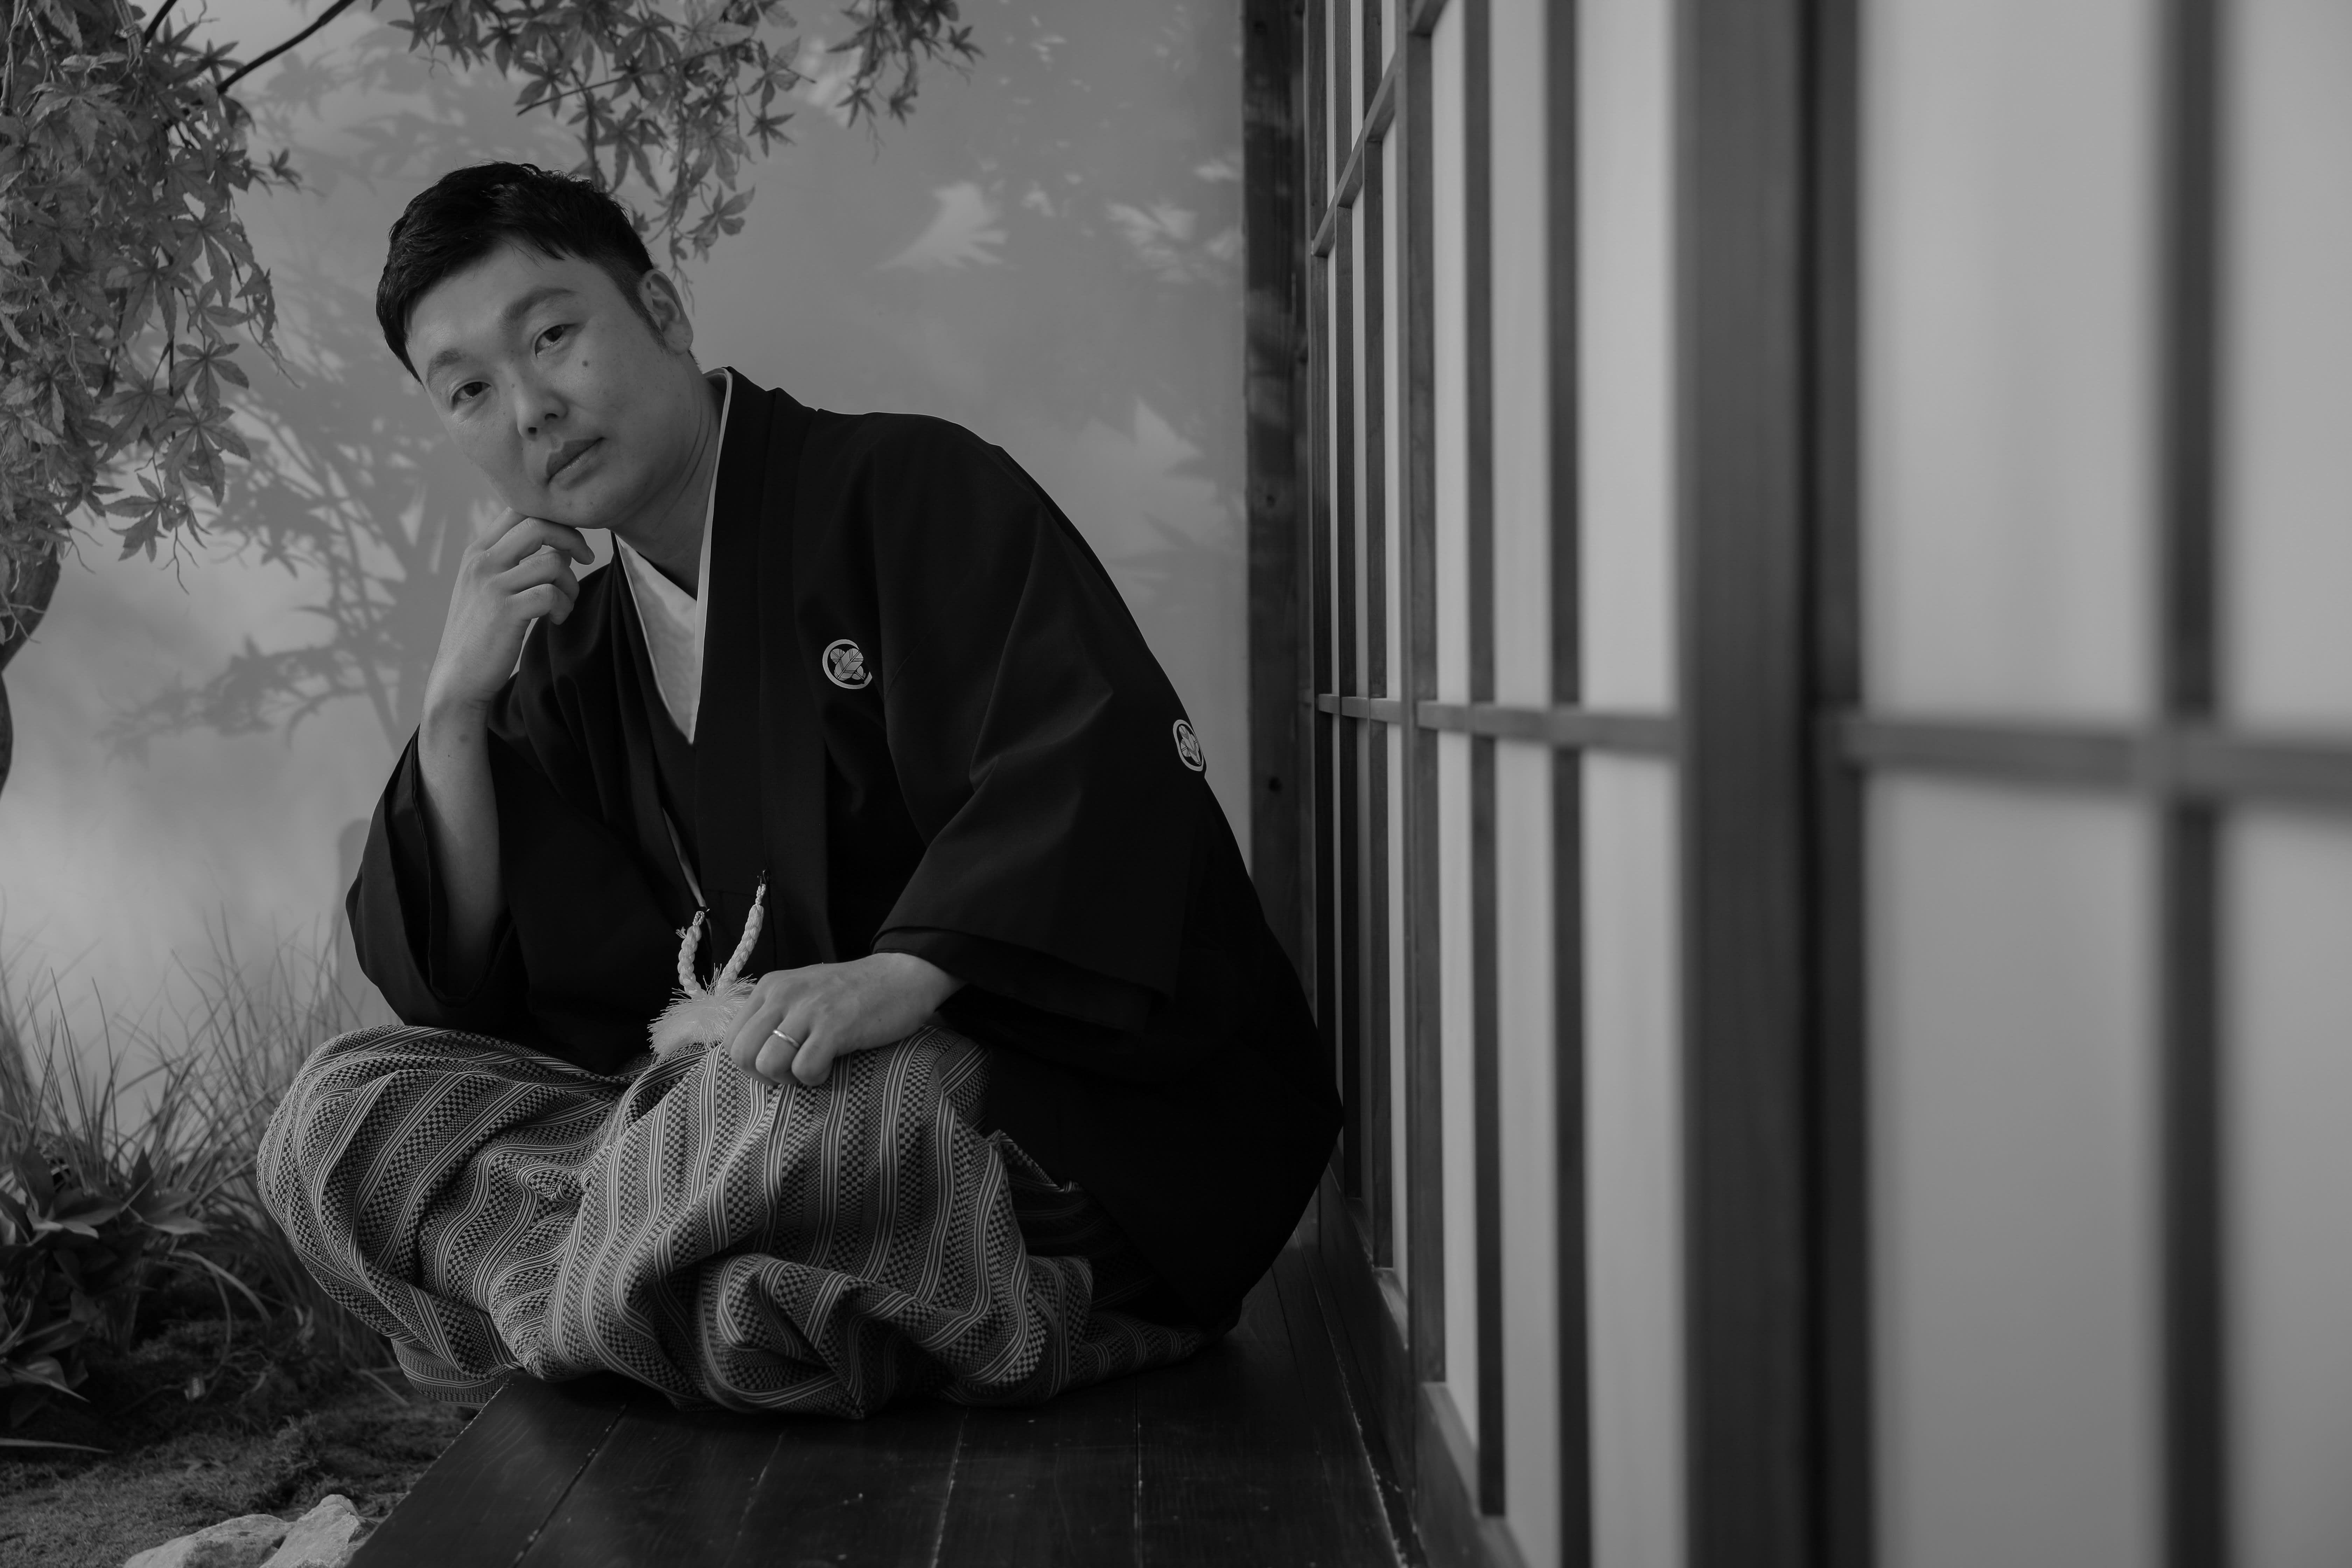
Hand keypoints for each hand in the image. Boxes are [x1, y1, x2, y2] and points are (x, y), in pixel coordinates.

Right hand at [422, 508, 593, 718]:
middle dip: (572, 538)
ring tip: (563, 604)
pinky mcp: (505, 612)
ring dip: (570, 583)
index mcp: (477, 552)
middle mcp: (481, 562)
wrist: (458, 677)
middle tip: (586, 559)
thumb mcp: (489, 587)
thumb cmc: (482, 632)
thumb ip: (516, 562)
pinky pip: (551, 594)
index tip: (570, 540)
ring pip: (552, 562)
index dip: (553, 518)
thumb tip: (563, 543)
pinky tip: (555, 620)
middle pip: (538, 525)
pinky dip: (564, 607)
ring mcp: (491, 586)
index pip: (518, 510)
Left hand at [722, 953, 962, 1085]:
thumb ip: (776, 1016)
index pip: (731, 1038)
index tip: (778, 1062)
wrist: (902, 977)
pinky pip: (804, 1069)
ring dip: (789, 1078)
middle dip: (764, 1075)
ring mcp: (807, 1009)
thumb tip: (754, 1057)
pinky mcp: (834, 1026)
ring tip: (812, 1067)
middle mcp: (782, 994)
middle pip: (741, 1054)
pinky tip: (832, 1065)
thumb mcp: (803, 993)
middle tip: (792, 1071)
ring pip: (767, 1064)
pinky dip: (815, 1078)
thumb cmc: (853, 993)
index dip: (750, 1063)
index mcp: (770, 987)